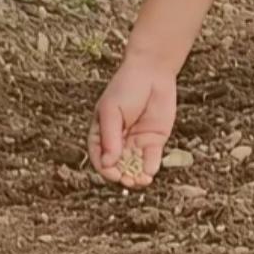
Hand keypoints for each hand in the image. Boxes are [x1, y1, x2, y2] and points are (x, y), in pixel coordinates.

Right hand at [90, 58, 178, 188]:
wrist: (152, 72)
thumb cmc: (126, 87)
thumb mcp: (112, 111)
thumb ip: (110, 137)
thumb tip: (108, 162)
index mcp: (101, 133)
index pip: (100, 157)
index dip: (105, 168)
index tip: (114, 173)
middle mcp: (118, 141)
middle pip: (118, 165)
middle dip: (122, 175)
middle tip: (128, 181)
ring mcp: (136, 142)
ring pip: (134, 166)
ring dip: (136, 176)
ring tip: (141, 181)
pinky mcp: (154, 141)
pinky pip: (151, 159)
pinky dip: (150, 167)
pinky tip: (150, 171)